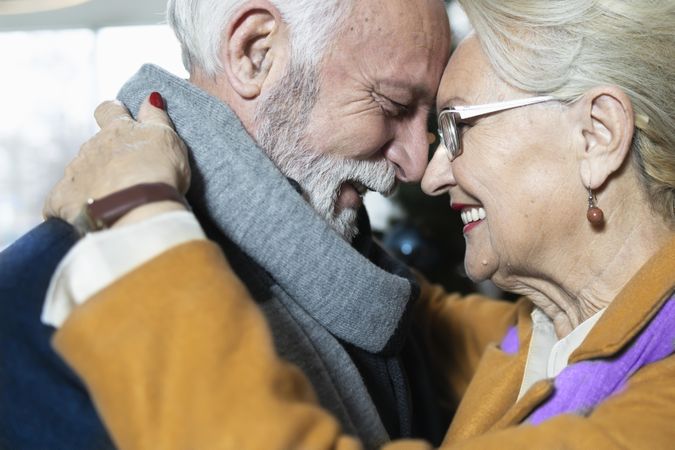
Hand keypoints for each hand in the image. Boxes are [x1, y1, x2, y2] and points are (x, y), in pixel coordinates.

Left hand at [44, 93, 190, 225]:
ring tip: (115, 200)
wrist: (137, 209)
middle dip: (107, 157)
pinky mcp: (62, 199)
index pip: (109, 110)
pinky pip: (61, 200)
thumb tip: (149, 97)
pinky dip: (73, 205)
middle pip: (95, 146)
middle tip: (128, 174)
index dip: (113, 113)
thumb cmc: (157, 171)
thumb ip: (156, 116)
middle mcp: (91, 147)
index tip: (120, 118)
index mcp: (117, 130)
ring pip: (80, 172)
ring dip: (94, 181)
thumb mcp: (166, 138)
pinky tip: (87, 215)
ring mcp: (75, 172)